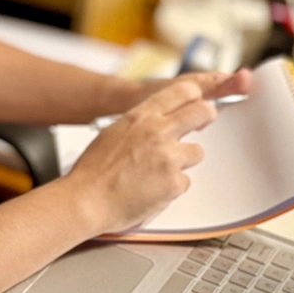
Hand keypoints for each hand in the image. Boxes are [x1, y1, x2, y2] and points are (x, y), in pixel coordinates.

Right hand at [63, 72, 242, 234]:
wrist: (87, 200)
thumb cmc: (93, 171)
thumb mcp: (113, 132)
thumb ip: (139, 124)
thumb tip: (155, 122)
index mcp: (140, 117)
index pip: (181, 92)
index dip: (194, 95)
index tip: (198, 100)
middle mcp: (158, 132)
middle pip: (202, 112)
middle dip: (206, 115)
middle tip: (205, 120)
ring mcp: (169, 157)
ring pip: (196, 151)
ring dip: (183, 160)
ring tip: (160, 170)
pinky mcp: (174, 183)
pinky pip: (185, 181)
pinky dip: (172, 186)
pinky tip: (153, 189)